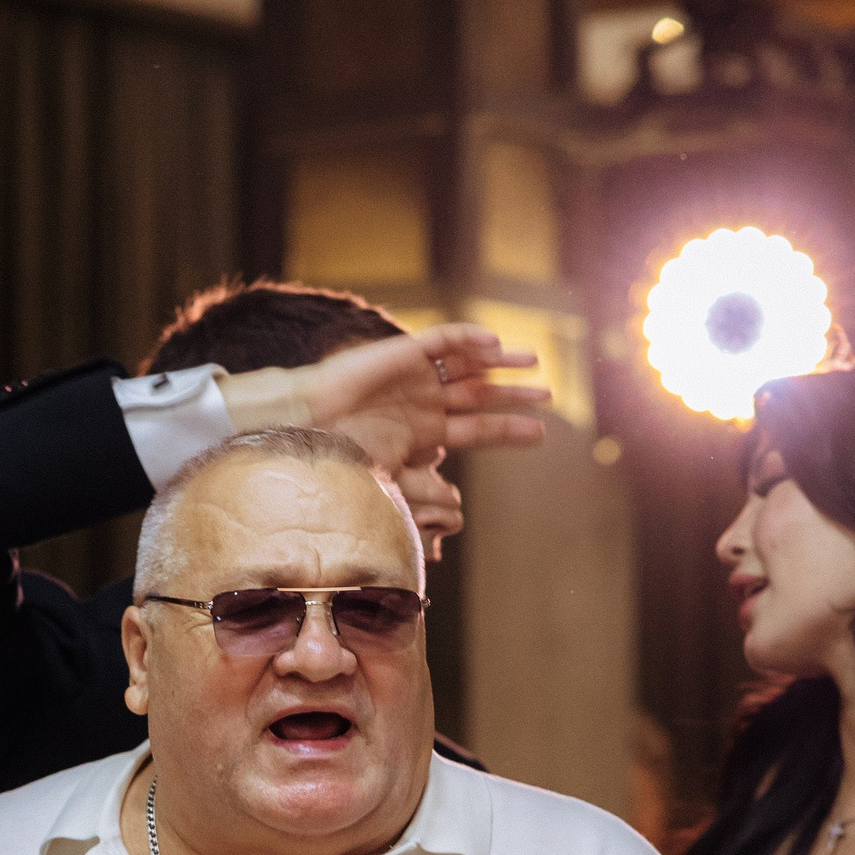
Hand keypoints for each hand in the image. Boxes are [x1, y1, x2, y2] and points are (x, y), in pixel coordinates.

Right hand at [223, 324, 548, 482]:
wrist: (305, 427)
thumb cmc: (340, 459)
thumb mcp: (387, 485)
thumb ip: (420, 496)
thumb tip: (457, 515)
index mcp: (425, 433)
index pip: (478, 430)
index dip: (509, 432)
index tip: (541, 435)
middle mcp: (426, 403)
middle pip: (481, 397)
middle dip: (515, 396)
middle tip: (549, 396)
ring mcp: (417, 377)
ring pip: (470, 365)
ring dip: (502, 362)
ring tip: (534, 361)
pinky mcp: (403, 352)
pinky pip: (443, 340)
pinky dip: (468, 338)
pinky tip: (493, 344)